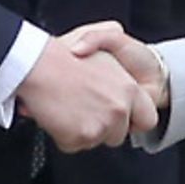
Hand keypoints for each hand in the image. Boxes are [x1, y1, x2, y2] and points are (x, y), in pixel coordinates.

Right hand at [12, 25, 158, 151]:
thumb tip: (129, 67)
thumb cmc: (68, 53)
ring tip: (70, 107)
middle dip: (104, 126)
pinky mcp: (81, 136)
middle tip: (86, 107)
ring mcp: (101, 125)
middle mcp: (119, 109)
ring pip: (96, 141)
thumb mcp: (108, 38)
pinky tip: (59, 115)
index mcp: (129, 89)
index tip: (125, 118)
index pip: (147, 118)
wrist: (37, 64)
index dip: (134, 119)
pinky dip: (65, 135)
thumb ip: (126, 55)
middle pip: (118, 135)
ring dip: (83, 130)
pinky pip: (75, 146)